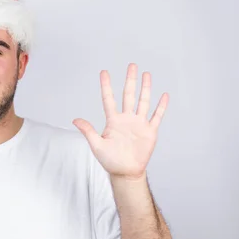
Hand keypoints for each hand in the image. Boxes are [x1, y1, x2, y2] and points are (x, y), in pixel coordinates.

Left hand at [73, 63, 168, 179]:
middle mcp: (126, 119)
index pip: (109, 99)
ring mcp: (139, 124)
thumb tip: (75, 120)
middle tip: (131, 65)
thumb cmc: (110, 160)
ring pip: (143, 102)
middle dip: (130, 80)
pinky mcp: (150, 131)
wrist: (126, 172)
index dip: (106, 86)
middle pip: (128, 95)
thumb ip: (88, 131)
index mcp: (113, 121)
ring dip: (145, 88)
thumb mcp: (96, 145)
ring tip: (146, 74)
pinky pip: (157, 116)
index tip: (104, 72)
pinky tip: (163, 95)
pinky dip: (161, 106)